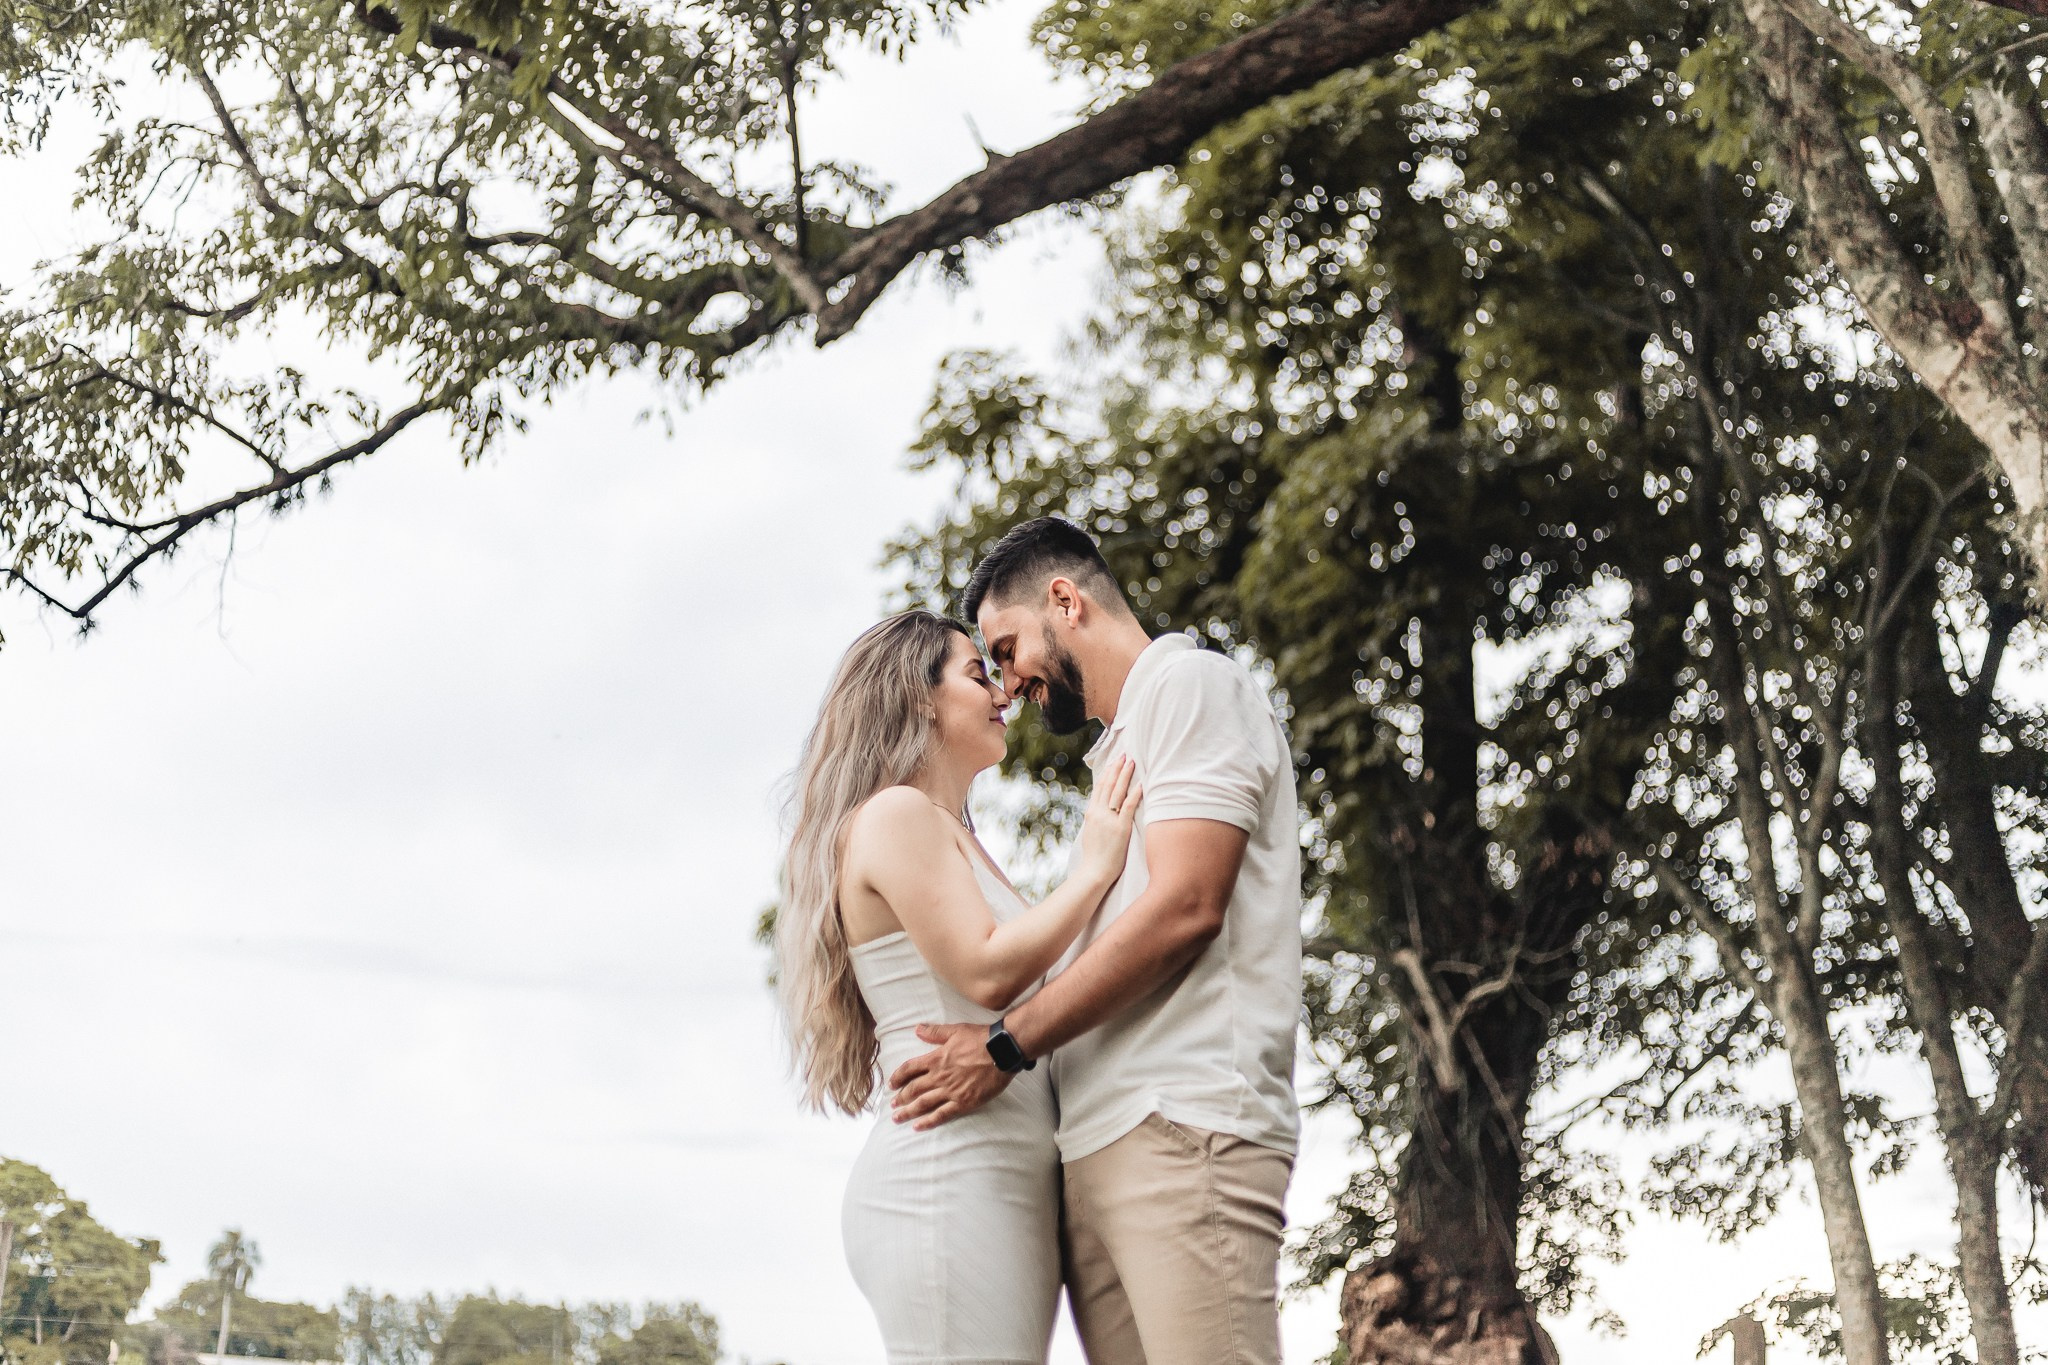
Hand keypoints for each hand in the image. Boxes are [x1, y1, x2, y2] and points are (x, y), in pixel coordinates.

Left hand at [888, 1023, 1013, 1129]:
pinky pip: (942, 1114)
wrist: (1002, 1051)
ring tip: (897, 1117)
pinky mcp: (963, 1102)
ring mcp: (951, 1091)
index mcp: (936, 1059)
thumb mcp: (955, 1030)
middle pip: (913, 1089)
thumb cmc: (980, 1038)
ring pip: (923, 1103)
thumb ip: (935, 1032)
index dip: (898, 1077)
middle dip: (900, 1097)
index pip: (909, 1069)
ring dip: (908, 1111)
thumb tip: (917, 1029)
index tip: (891, 1084)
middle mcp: (939, 1076)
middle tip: (892, 1104)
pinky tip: (917, 1126)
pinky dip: (928, 1121)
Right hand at [1076, 754, 1141, 883]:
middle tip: (1124, 754)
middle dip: (1116, 768)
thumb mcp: (1091, 833)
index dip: (1107, 772)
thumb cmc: (1095, 856)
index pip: (1099, 787)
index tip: (1114, 761)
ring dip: (1125, 775)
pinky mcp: (1121, 829)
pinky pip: (1128, 807)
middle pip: (1108, 785)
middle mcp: (1099, 813)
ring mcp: (1109, 820)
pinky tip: (1141, 784)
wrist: (1094, 872)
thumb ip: (1096, 819)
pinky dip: (1135, 794)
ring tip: (1132, 761)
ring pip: (1117, 792)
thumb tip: (1101, 811)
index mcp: (1091, 813)